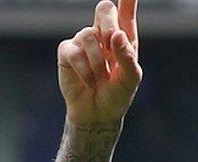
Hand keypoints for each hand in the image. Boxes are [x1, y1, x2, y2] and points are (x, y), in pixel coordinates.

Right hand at [58, 0, 141, 128]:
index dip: (128, 0)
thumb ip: (127, 57)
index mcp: (123, 38)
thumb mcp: (130, 80)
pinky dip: (84, 70)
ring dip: (97, 61)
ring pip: (89, 35)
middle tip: (111, 43)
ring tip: (100, 78)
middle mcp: (103, 35)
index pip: (126, 13)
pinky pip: (74, 52)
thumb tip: (116, 35)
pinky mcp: (67, 52)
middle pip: (104, 9)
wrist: (97, 114)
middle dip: (108, 24)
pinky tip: (90, 81)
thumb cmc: (117, 95)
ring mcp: (83, 41)